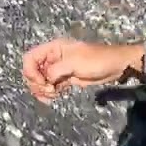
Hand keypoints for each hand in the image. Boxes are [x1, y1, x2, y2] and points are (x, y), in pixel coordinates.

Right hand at [20, 38, 140, 103]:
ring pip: (41, 80)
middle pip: (33, 71)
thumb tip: (45, 81)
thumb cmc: (96, 60)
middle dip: (37, 83)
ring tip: (52, 95)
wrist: (114, 66)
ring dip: (42, 90)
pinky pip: (51, 86)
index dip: (31, 71)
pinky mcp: (66, 79)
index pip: (30, 58)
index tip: (41, 82)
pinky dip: (49, 93)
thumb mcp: (74, 63)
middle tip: (49, 90)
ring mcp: (59, 69)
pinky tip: (54, 97)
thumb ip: (55, 70)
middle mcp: (53, 58)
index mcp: (54, 48)